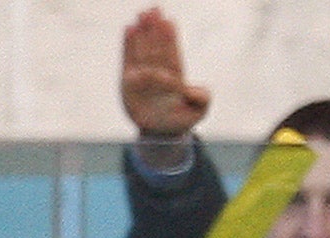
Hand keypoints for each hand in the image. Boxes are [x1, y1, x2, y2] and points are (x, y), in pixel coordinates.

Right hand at [121, 6, 209, 135]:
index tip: (169, 21)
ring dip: (142, 32)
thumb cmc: (181, 121)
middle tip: (154, 10)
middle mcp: (159, 72)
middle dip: (156, 29)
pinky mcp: (129, 81)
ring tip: (141, 15)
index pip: (174, 53)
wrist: (161, 133)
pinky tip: (129, 29)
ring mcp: (144, 75)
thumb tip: (189, 87)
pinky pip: (128, 60)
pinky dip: (128, 45)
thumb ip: (201, 98)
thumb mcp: (198, 111)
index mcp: (177, 76)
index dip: (171, 38)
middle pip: (157, 46)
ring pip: (143, 49)